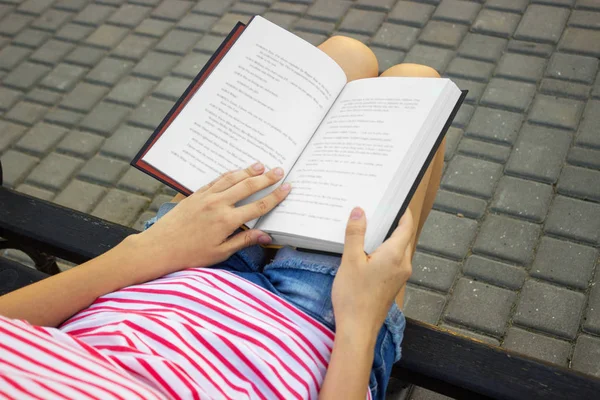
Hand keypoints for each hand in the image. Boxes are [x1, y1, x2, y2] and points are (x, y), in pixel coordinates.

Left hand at [133, 163, 289, 274]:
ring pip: (232, 179)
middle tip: (279, 170)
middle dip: (266, 178)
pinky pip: (216, 180)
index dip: (275, 196)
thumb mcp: (220, 253)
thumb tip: (266, 236)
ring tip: (261, 165)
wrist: (159, 248)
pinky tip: (236, 171)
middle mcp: (219, 204)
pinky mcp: (195, 195)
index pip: (258, 205)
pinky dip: (228, 174)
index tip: (287, 187)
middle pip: (248, 186)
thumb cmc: (190, 255)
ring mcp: (206, 197)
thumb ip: (244, 241)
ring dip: (248, 171)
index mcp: (228, 221)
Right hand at [331, 208, 413, 336]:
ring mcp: (400, 277)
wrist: (358, 329)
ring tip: (370, 229)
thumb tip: (360, 211)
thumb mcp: (350, 260)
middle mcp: (403, 265)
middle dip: (394, 224)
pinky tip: (368, 252)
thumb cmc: (354, 295)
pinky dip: (385, 252)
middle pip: (404, 238)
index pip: (407, 227)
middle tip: (378, 212)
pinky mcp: (393, 285)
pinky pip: (394, 262)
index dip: (404, 213)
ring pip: (399, 251)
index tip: (397, 201)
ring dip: (388, 239)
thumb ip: (355, 234)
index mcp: (396, 255)